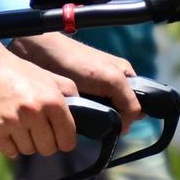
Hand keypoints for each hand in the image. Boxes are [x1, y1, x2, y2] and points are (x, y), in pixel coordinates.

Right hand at [0, 22, 78, 157]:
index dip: (62, 140)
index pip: (68, 140)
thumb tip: (85, 113)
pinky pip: (10, 152)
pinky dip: (8, 145)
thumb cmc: (17, 71)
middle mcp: (35, 112)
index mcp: (53, 101)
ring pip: (28, 151)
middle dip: (42, 142)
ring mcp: (14, 122)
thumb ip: (69, 93)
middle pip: (48, 149)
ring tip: (17, 124)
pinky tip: (5, 129)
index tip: (56, 136)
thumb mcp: (48, 76)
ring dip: (24, 142)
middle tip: (33, 129)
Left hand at [9, 31, 141, 131]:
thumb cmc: (76, 61)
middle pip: (121, 114)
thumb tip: (127, 126)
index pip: (139, 105)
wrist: (39, 54)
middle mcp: (111, 86)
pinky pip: (87, 118)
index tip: (119, 123)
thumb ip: (127, 100)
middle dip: (114, 122)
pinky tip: (77, 123)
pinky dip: (83, 122)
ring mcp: (94, 95)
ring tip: (87, 121)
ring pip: (103, 119)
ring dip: (97, 124)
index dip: (132, 117)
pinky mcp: (77, 102)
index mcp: (124, 77)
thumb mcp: (110, 77)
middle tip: (101, 123)